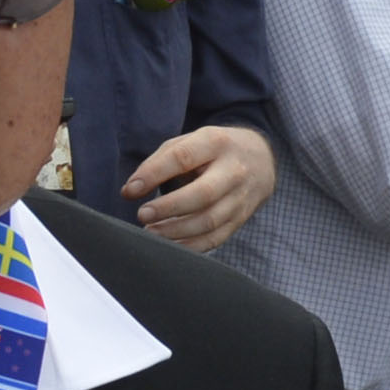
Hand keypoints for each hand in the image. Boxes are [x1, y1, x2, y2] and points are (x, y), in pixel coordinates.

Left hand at [123, 122, 272, 247]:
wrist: (260, 159)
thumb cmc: (211, 151)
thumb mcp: (188, 142)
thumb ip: (157, 163)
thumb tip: (129, 191)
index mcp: (216, 143)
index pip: (183, 158)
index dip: (154, 175)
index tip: (130, 190)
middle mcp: (234, 170)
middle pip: (203, 194)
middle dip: (168, 208)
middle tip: (142, 215)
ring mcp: (241, 197)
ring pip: (209, 221)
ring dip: (175, 231)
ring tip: (150, 231)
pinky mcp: (241, 219)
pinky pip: (215, 238)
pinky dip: (190, 246)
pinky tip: (169, 244)